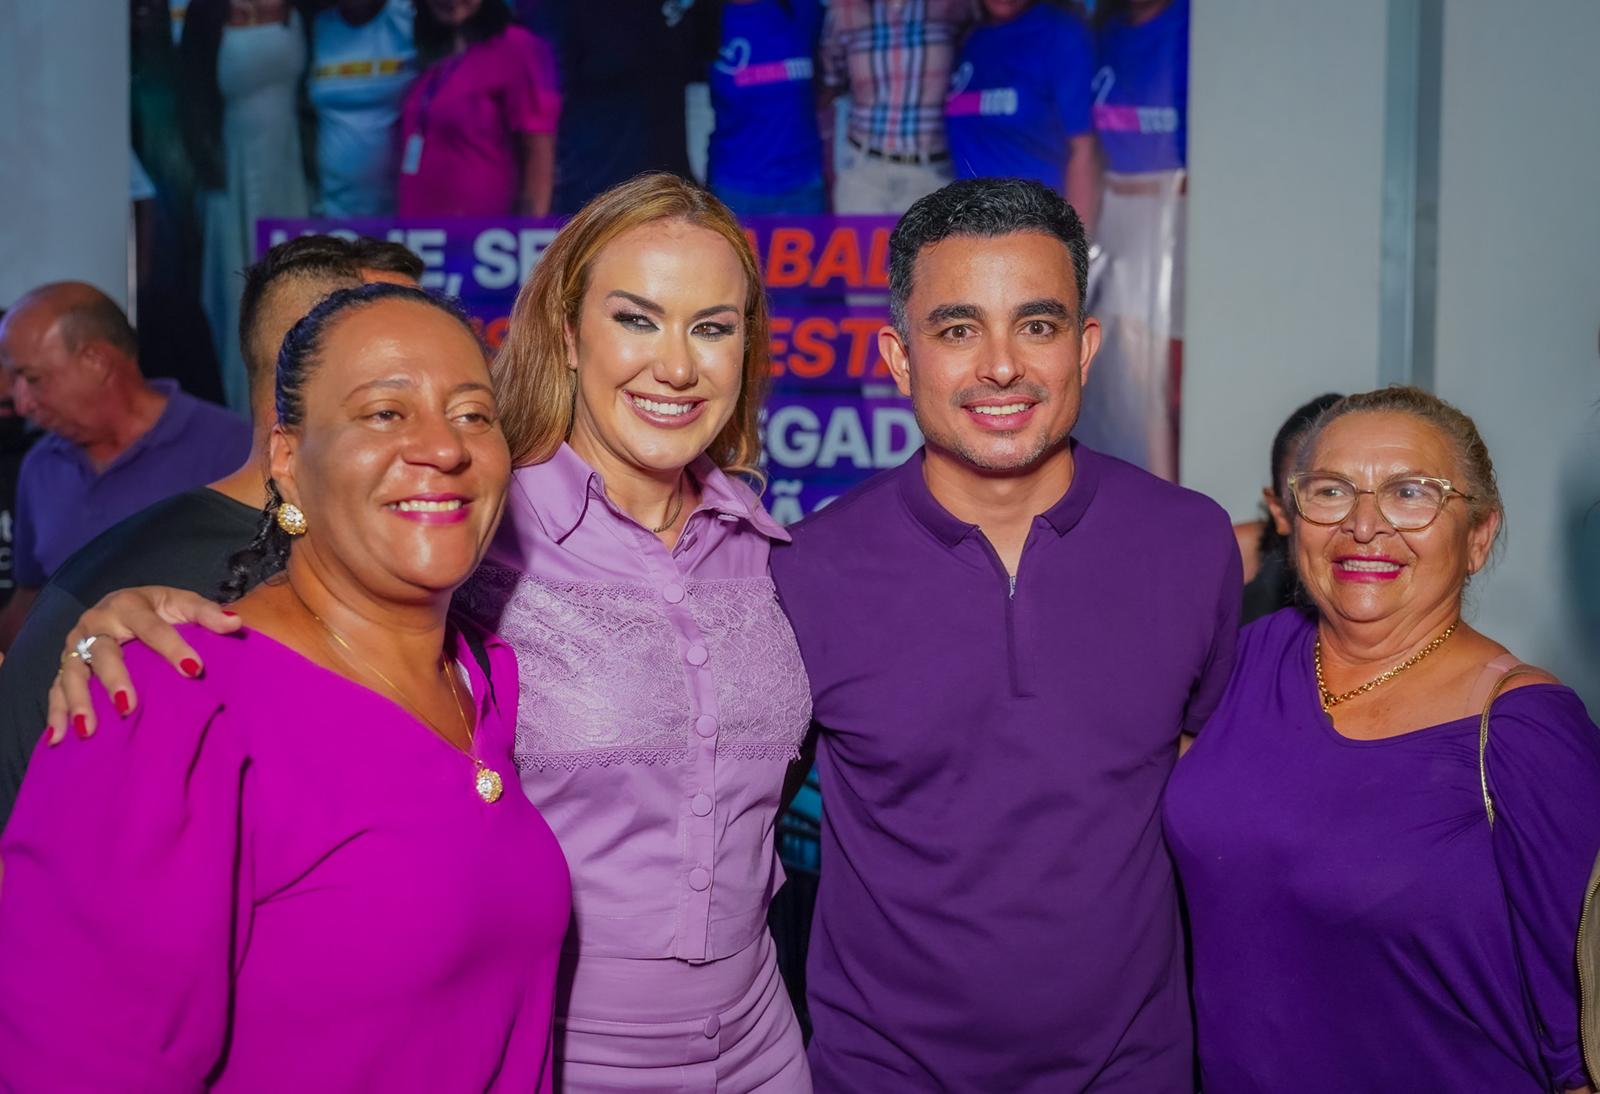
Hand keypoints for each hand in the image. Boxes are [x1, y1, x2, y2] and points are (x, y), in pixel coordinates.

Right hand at [46, 587, 241, 743]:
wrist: (123, 605)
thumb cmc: (159, 608)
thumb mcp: (182, 603)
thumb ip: (207, 613)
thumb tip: (236, 623)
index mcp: (129, 606)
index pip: (151, 628)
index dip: (173, 647)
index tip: (194, 669)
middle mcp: (97, 623)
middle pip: (103, 652)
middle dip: (114, 679)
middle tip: (129, 706)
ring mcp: (76, 646)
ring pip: (73, 673)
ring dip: (78, 701)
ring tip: (88, 730)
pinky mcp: (66, 665)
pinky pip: (55, 690)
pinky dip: (55, 714)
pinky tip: (58, 739)